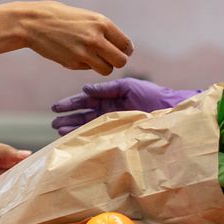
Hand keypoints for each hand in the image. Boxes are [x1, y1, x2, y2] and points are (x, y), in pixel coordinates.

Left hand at [0, 140, 31, 192]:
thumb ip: (3, 152)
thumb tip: (27, 154)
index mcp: (0, 156)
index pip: (19, 162)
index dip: (28, 168)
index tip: (40, 175)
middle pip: (13, 177)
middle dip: (19, 183)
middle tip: (29, 190)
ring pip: (3, 187)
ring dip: (6, 191)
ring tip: (12, 195)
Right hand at [22, 1, 133, 74]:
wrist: (33, 22)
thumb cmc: (58, 17)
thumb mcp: (85, 17)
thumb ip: (101, 30)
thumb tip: (115, 45)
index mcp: (102, 23)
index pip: (126, 45)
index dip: (123, 50)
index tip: (116, 50)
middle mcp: (97, 39)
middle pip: (121, 61)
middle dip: (116, 61)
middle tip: (107, 58)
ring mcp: (85, 53)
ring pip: (107, 70)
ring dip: (102, 66)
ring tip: (92, 58)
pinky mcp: (73, 63)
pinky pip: (88, 69)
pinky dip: (84, 65)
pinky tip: (73, 54)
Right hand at [49, 77, 200, 135]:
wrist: (170, 111)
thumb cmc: (152, 95)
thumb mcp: (128, 86)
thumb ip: (106, 88)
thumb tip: (85, 88)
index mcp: (110, 97)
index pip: (85, 99)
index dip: (71, 103)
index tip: (56, 107)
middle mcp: (109, 111)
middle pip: (83, 114)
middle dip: (68, 117)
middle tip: (53, 122)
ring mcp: (113, 123)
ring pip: (87, 125)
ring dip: (73, 127)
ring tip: (58, 130)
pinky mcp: (118, 133)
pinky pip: (98, 135)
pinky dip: (85, 136)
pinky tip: (73, 137)